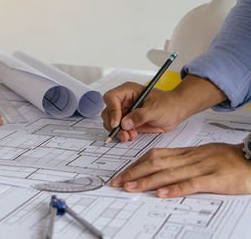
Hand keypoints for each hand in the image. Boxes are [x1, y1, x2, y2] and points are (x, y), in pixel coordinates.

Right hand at [102, 82, 185, 141]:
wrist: (176, 112)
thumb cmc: (168, 104)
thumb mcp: (156, 109)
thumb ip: (140, 116)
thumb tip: (125, 123)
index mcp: (128, 91)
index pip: (111, 97)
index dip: (112, 110)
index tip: (117, 123)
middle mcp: (123, 101)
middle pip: (107, 112)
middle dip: (113, 125)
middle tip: (123, 133)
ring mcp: (125, 111)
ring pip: (111, 122)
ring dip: (118, 131)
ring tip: (129, 136)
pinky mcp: (127, 121)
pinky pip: (118, 129)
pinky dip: (122, 134)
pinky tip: (132, 135)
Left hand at [110, 143, 250, 196]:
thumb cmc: (227, 158)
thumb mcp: (201, 155)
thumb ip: (181, 160)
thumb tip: (161, 166)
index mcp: (185, 152)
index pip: (155, 155)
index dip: (137, 164)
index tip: (123, 172)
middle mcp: (189, 158)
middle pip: (156, 163)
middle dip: (134, 172)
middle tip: (118, 181)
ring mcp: (201, 167)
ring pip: (168, 172)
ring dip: (147, 181)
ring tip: (130, 187)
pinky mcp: (213, 179)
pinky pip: (191, 183)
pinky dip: (175, 188)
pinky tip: (161, 193)